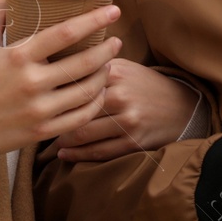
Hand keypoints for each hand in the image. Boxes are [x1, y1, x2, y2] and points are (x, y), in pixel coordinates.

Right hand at [0, 0, 121, 153]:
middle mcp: (32, 83)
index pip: (65, 33)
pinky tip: (98, 93)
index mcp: (19, 56)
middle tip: (116, 41)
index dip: (93, 21)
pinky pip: (79, 118)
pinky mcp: (41, 131)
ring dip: (104, 76)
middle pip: (84, 63)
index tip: (112, 11)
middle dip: (107, 50)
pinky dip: (94, 104)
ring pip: (86, 92)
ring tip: (109, 65)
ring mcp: (39, 110)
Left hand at [53, 59, 204, 160]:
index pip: (73, 81)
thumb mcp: (124, 66)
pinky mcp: (133, 142)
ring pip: (82, 134)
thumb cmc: (144, 85)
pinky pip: (97, 152)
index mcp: (114, 73)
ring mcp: (127, 121)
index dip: (53, 90)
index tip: (38, 95)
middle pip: (73, 109)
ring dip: (62, 139)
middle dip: (53, 117)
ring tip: (51, 138)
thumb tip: (56, 64)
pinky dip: (76, 155)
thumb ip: (94, 66)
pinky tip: (64, 154)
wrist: (183, 107)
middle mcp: (120, 96)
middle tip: (39, 120)